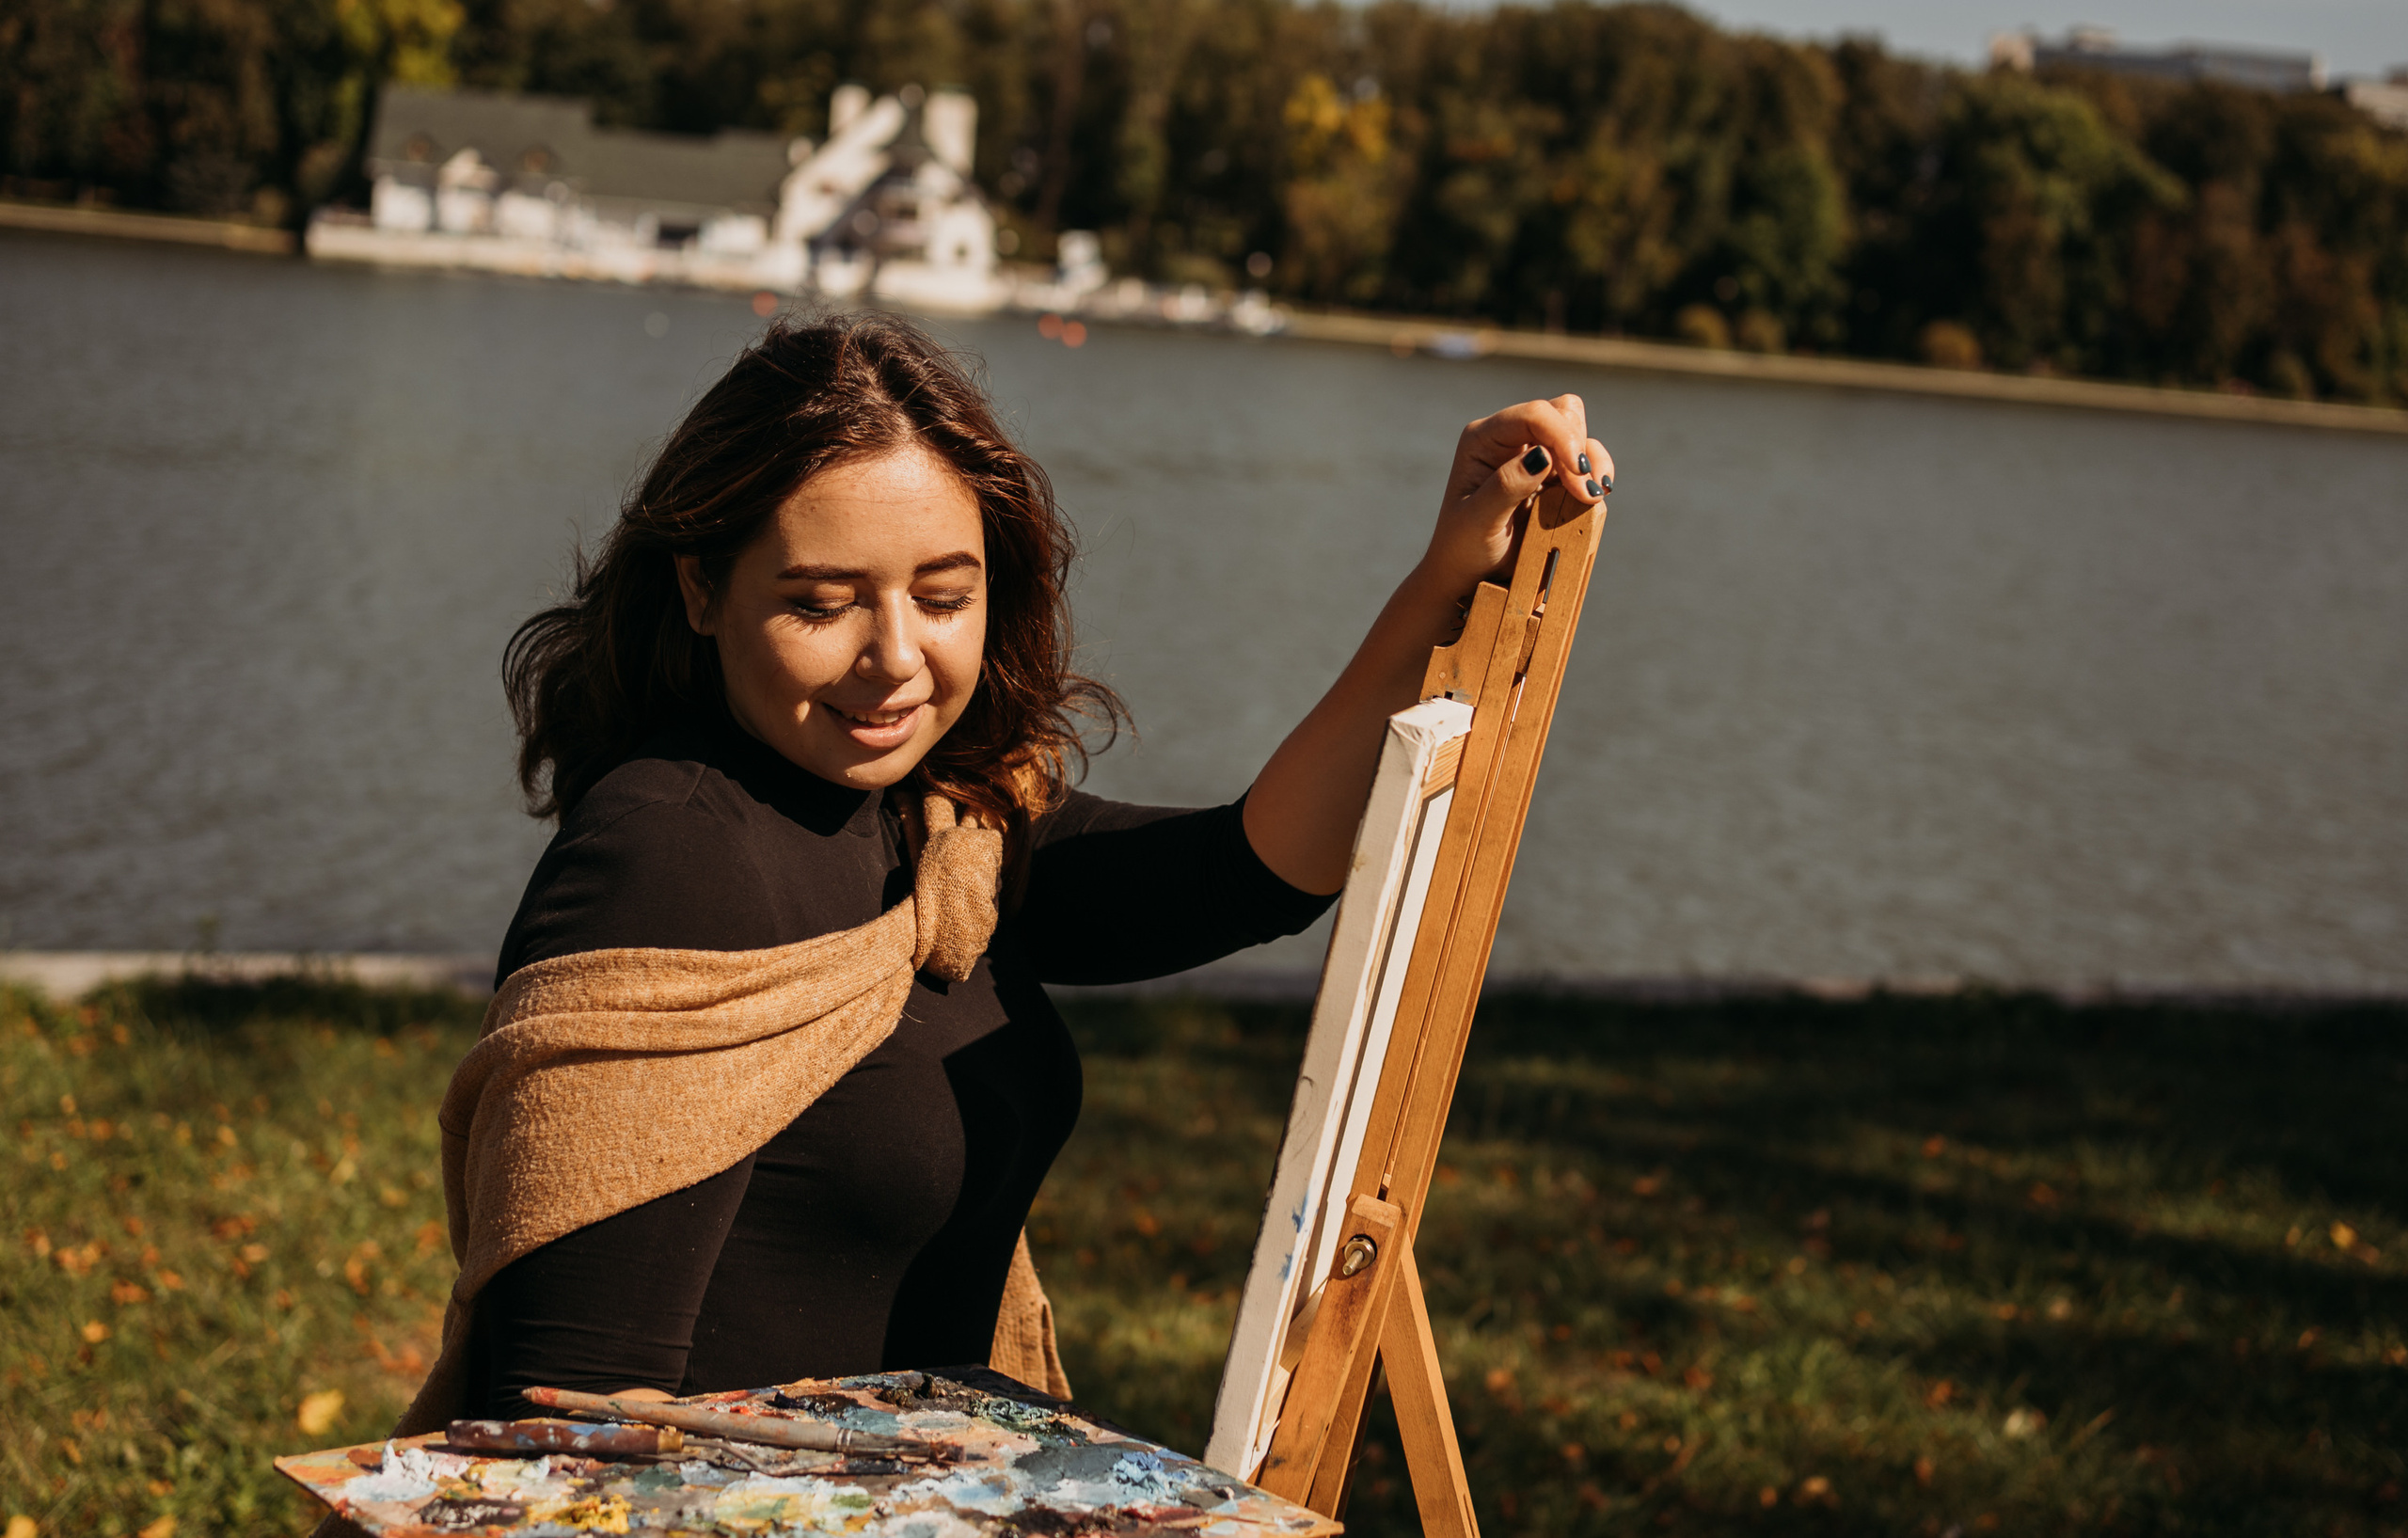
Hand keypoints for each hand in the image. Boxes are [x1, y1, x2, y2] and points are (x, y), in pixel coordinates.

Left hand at [1418, 395, 1611, 598]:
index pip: (1533, 415)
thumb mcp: (1478, 520)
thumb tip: (1542, 455)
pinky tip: (1595, 498)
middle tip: (1581, 493)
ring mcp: (1533, 454)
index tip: (1578, 474)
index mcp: (1484, 439)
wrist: (1469, 574)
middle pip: (1561, 411)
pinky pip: (1586, 460)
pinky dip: (1597, 473)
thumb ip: (1506, 485)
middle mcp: (1509, 438)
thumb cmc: (1464, 547)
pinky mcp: (1552, 474)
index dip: (1562, 436)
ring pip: (1578, 430)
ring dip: (1592, 461)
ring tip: (1591, 498)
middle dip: (1577, 447)